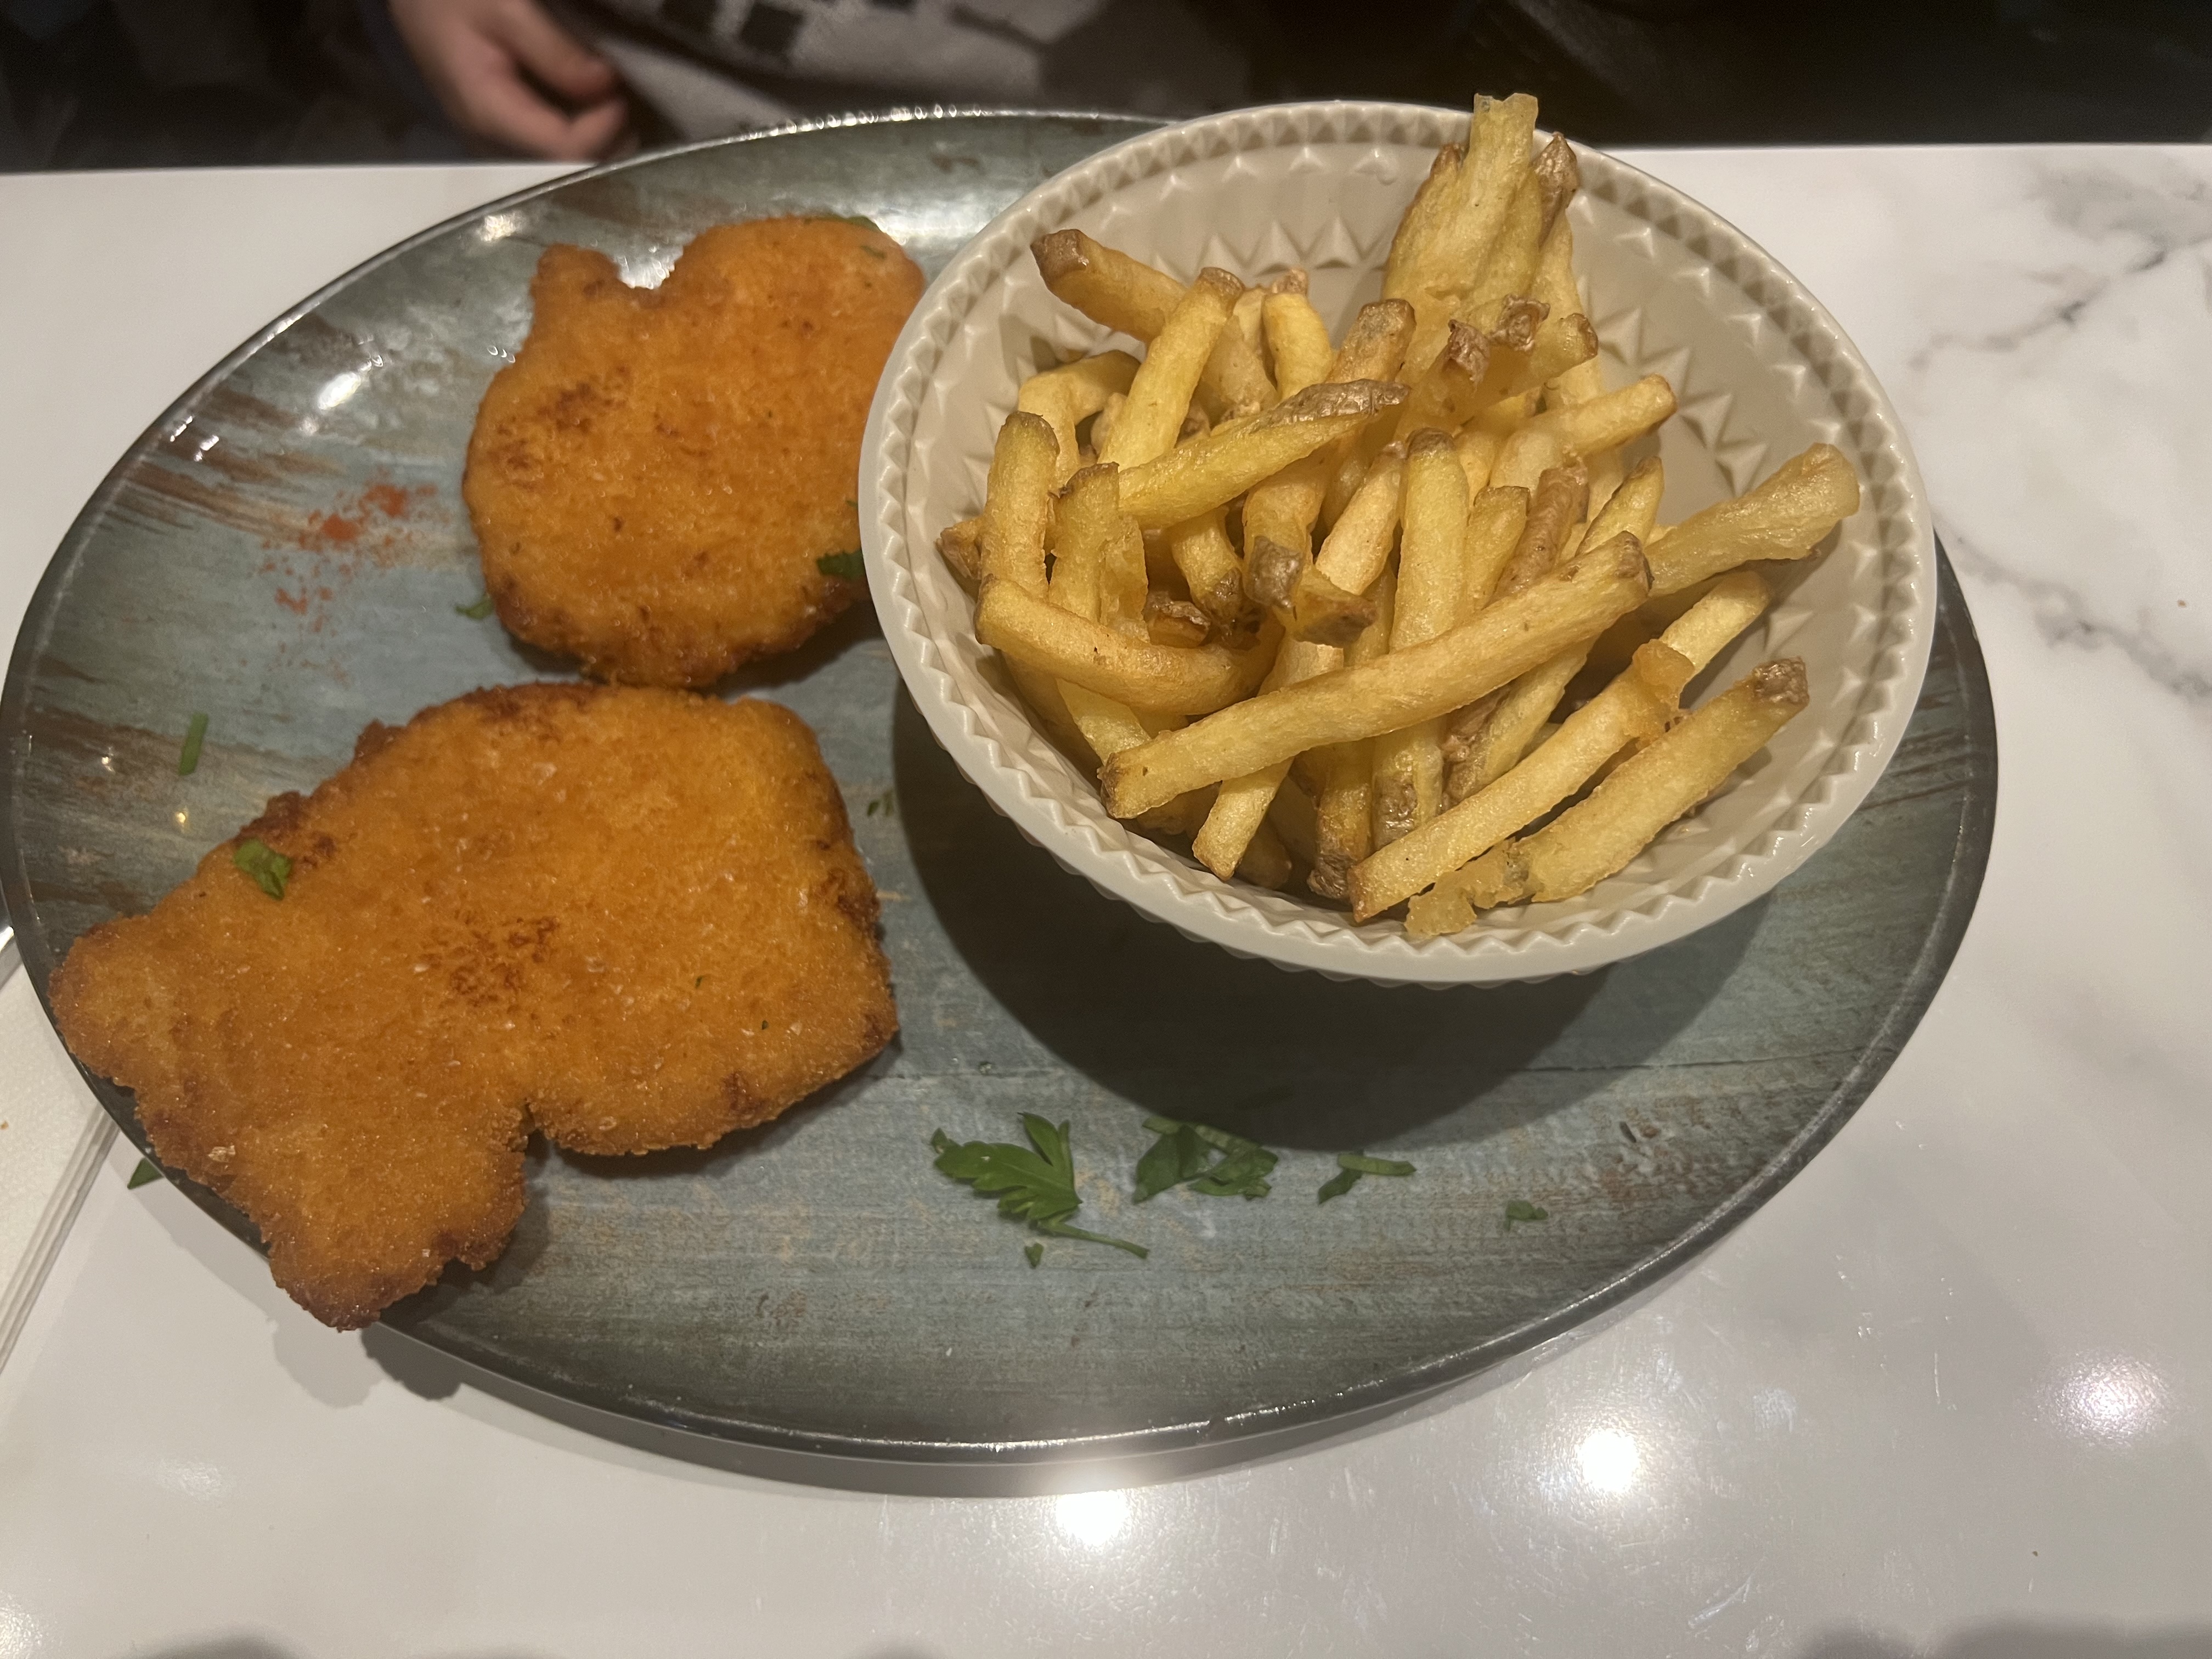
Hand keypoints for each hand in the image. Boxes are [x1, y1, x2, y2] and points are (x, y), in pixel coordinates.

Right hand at [390, 0, 627, 159]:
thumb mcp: (503, 7)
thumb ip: (554, 51)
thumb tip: (606, 86)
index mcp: (488, 112)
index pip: (562, 150)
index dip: (602, 128)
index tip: (621, 94)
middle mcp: (487, 139)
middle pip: (562, 168)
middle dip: (603, 144)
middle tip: (629, 105)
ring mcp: (490, 138)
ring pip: (555, 164)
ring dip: (593, 143)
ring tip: (614, 107)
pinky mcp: (496, 126)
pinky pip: (544, 146)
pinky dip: (576, 132)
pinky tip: (591, 107)